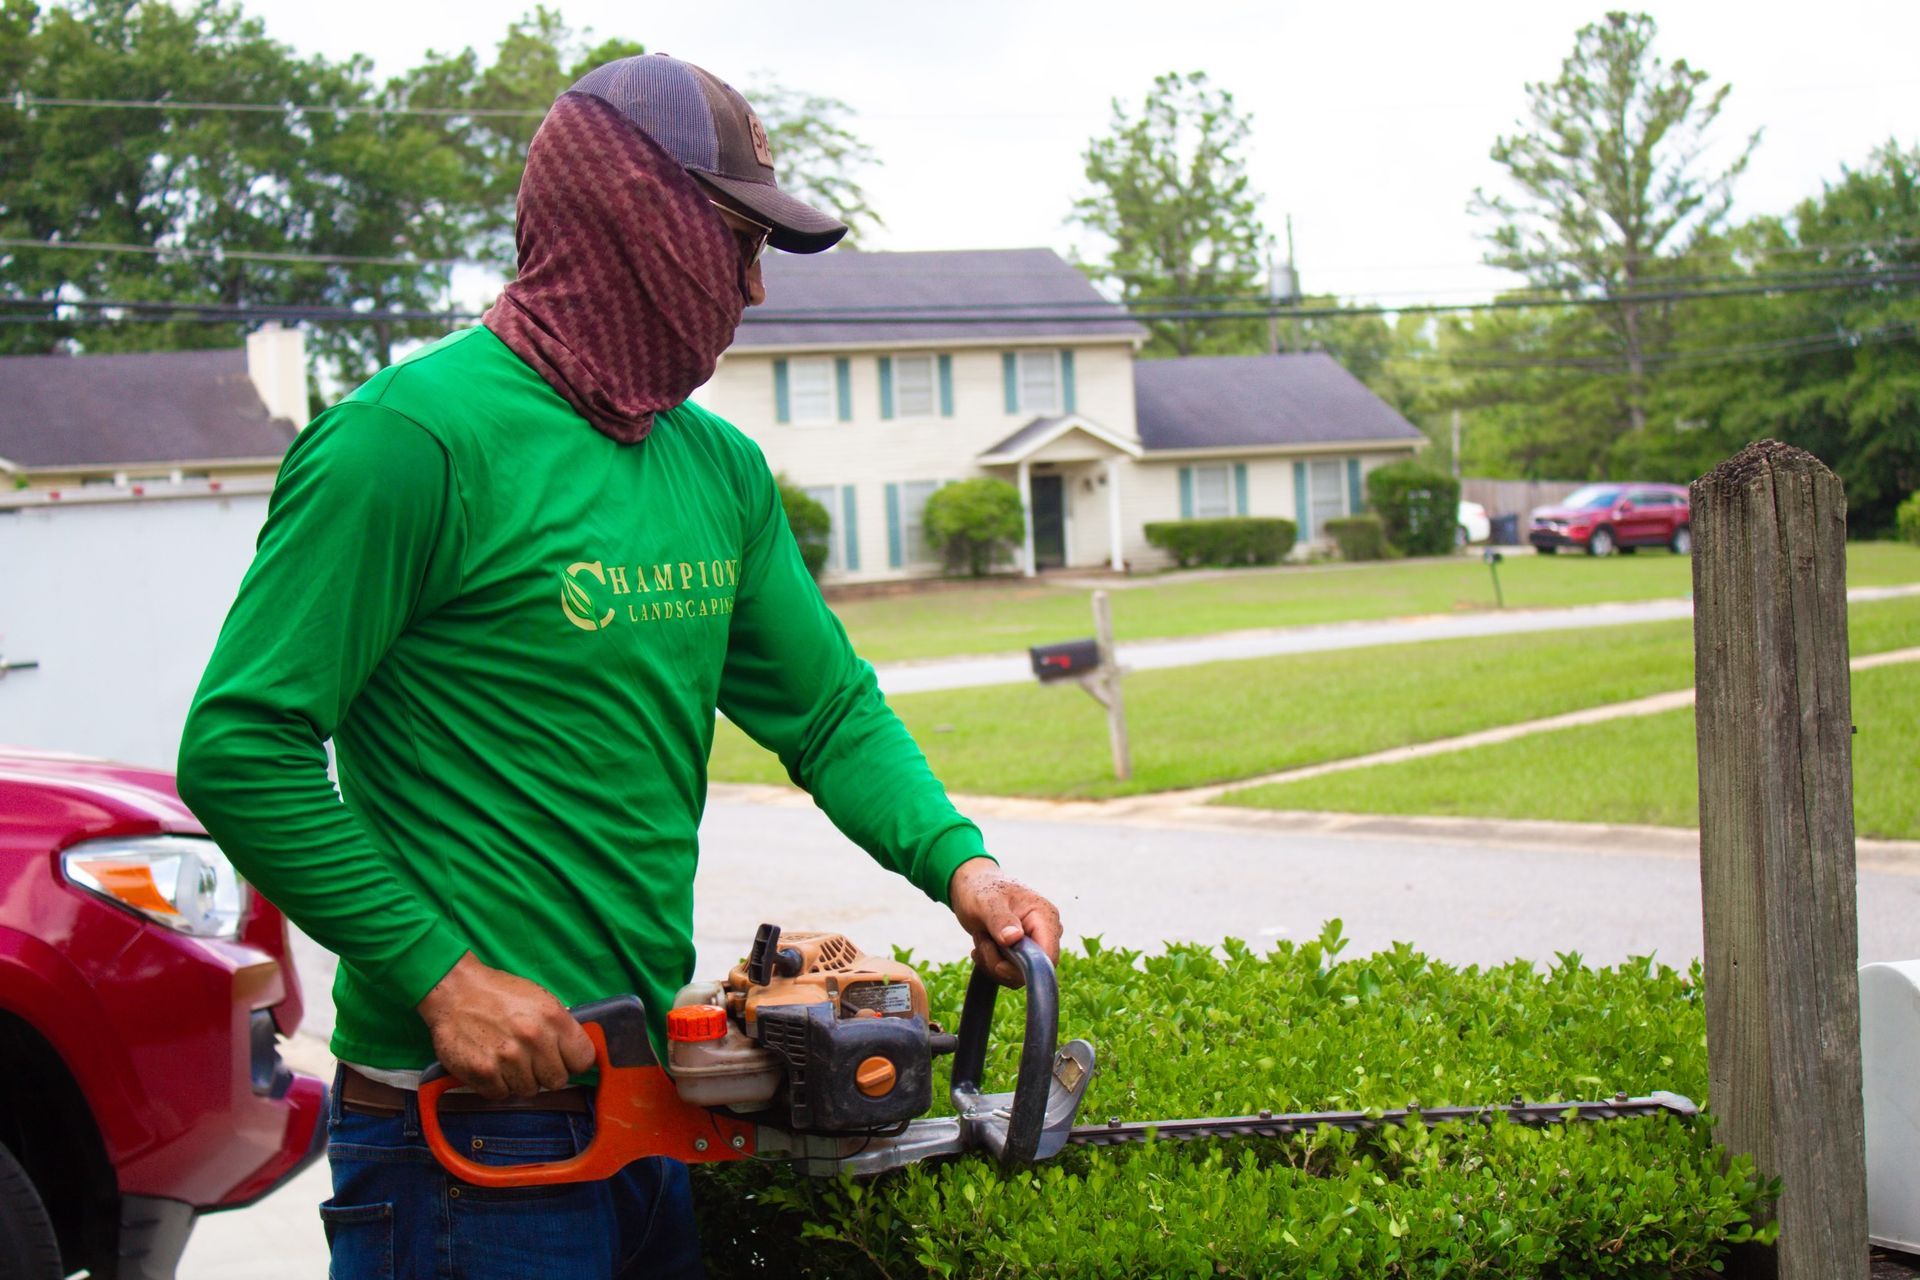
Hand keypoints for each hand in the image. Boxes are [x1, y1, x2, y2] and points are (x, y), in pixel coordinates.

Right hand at [416, 952, 596, 1099]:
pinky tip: (490, 1064)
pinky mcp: (483, 1072)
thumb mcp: (540, 999)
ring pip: (529, 1090)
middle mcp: (534, 1038)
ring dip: (518, 1079)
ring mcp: (508, 1057)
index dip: (574, 1062)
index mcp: (553, 1018)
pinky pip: (501, 1094)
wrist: (456, 991)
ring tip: (506, 1057)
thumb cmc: (500, 994)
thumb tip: (576, 1055)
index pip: (584, 1059)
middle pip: (557, 1081)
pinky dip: (495, 1084)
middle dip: (545, 1073)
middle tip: (529, 1059)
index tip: (564, 1060)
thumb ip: (560, 1027)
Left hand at [947, 857, 1061, 987]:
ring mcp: (1035, 942)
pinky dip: (991, 964)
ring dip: (992, 962)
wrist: (972, 886)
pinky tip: (982, 945)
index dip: (1025, 969)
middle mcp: (1045, 931)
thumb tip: (1014, 938)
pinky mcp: (1023, 952)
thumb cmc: (980, 889)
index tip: (998, 965)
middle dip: (1001, 963)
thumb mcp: (985, 902)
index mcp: (1044, 916)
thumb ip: (1000, 920)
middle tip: (982, 941)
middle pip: (1032, 970)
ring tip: (981, 937)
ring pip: (1019, 974)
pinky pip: (1011, 973)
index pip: (1048, 957)